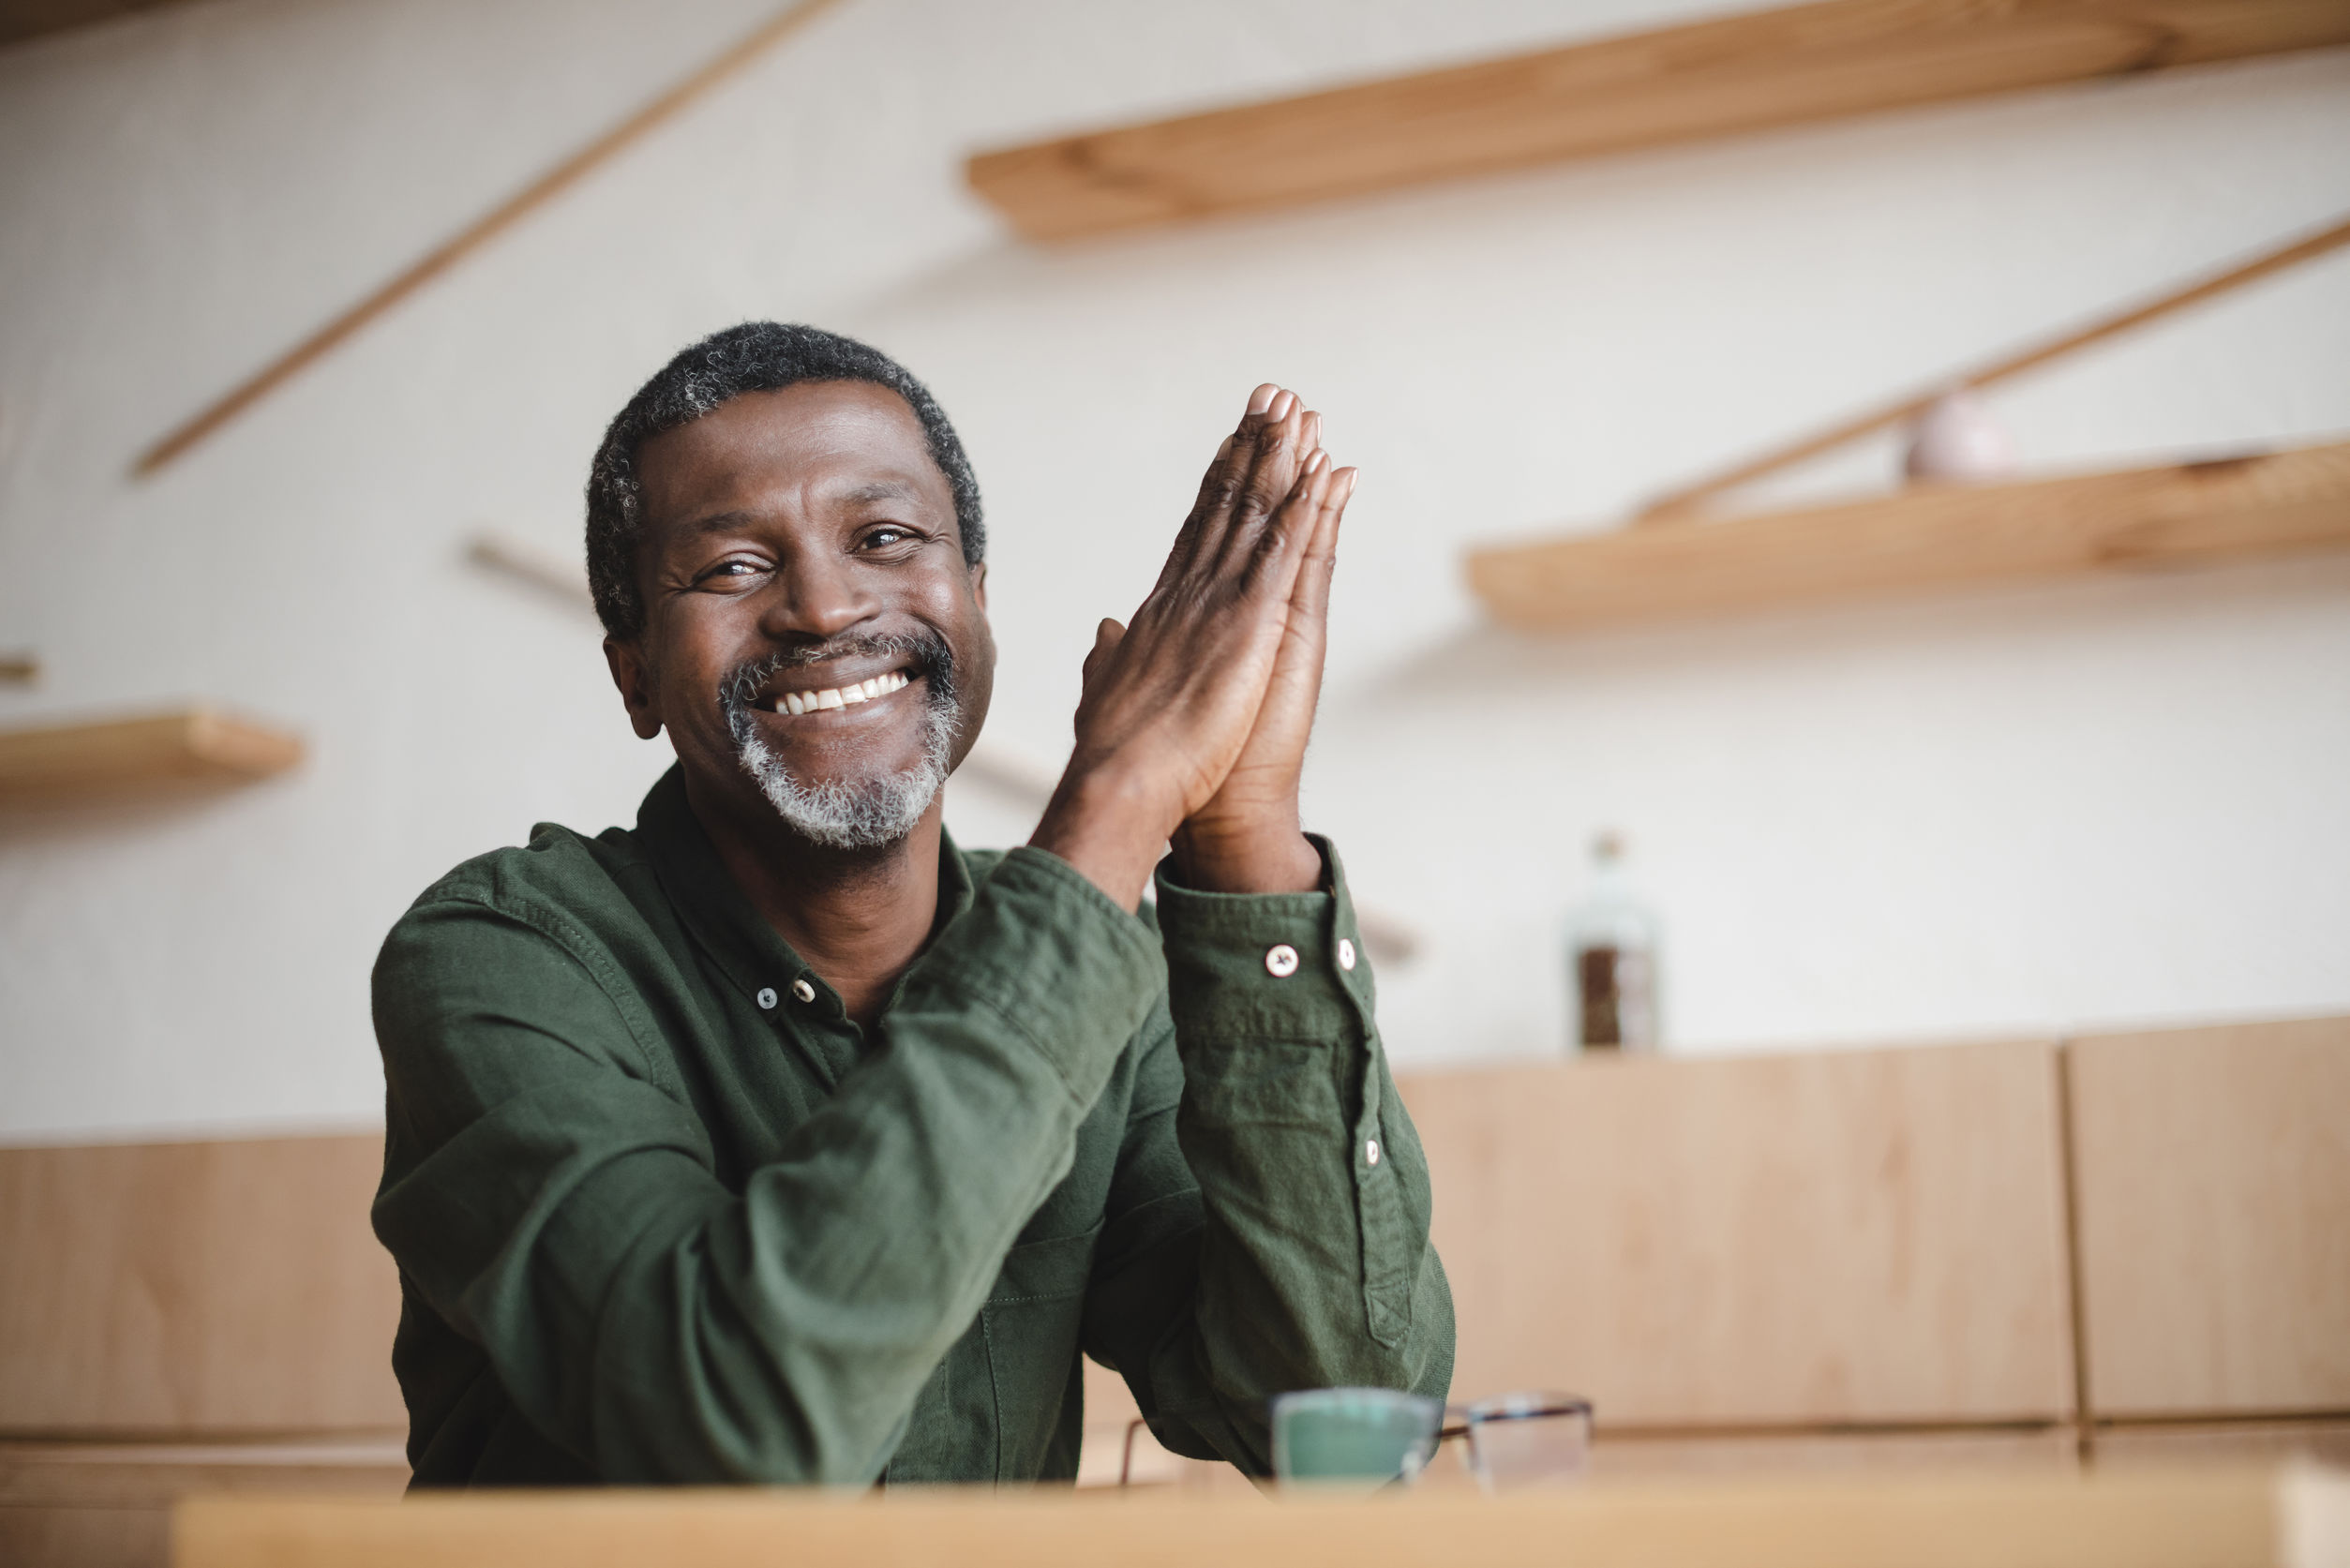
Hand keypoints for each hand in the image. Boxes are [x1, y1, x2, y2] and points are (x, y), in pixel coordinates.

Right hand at [1029, 385, 1335, 907]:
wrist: (1119, 784)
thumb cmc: (1115, 754)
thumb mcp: (1109, 688)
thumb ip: (1110, 653)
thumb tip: (1107, 629)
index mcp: (1163, 610)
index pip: (1196, 531)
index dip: (1218, 482)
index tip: (1232, 440)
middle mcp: (1189, 593)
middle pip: (1226, 506)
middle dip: (1250, 448)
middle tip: (1271, 397)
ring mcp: (1218, 603)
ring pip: (1255, 515)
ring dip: (1280, 460)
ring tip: (1299, 410)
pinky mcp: (1249, 625)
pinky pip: (1283, 553)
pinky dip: (1304, 509)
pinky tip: (1321, 473)